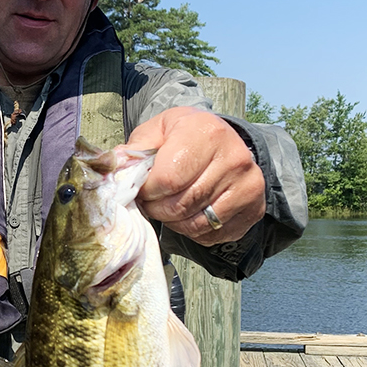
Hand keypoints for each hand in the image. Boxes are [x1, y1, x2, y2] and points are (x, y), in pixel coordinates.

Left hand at [124, 107, 265, 244]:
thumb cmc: (182, 137)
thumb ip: (134, 151)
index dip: (147, 191)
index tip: (143, 189)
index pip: (167, 180)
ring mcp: (248, 185)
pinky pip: (213, 235)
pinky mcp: (254, 209)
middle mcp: (234, 158)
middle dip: (157, 209)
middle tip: (153, 201)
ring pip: (196, 224)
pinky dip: (194, 231)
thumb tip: (113, 170)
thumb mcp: (156, 132)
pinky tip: (190, 214)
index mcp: (207, 132)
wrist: (222, 141)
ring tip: (169, 206)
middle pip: (181, 205)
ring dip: (174, 222)